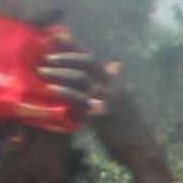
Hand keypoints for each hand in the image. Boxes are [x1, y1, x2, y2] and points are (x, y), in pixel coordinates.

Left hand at [47, 50, 175, 182]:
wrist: (141, 148)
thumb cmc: (129, 127)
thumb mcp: (123, 99)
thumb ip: (113, 82)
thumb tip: (113, 65)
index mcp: (115, 81)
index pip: (92, 58)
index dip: (74, 45)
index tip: (56, 34)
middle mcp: (112, 85)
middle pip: (87, 62)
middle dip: (64, 56)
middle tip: (44, 55)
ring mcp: (108, 97)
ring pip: (81, 78)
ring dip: (59, 72)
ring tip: (41, 71)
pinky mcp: (102, 113)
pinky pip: (80, 99)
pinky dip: (65, 92)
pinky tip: (51, 90)